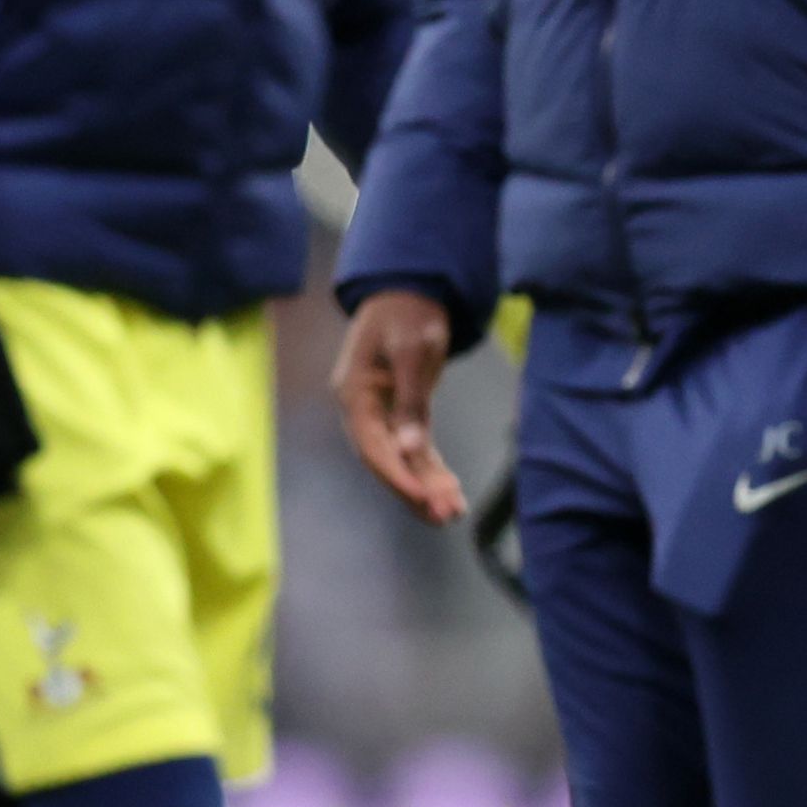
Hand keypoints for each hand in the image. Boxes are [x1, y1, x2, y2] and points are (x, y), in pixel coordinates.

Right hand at [332, 287, 466, 524]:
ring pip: (401, 459)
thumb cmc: (408, 314)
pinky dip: (430, 470)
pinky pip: (413, 448)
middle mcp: (362, 409)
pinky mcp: (401, 412)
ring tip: (452, 513)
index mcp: (355, 393)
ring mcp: (380, 413)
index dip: (397, 474)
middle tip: (444, 515)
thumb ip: (410, 399)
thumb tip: (407, 447)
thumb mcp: (413, 349)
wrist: (408, 291)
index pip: (373, 445)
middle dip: (415, 489)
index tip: (423, 496)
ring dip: (426, 486)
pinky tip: (449, 492)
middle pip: (385, 460)